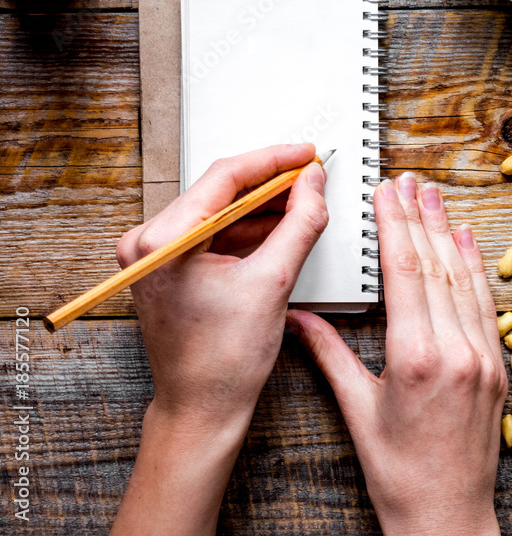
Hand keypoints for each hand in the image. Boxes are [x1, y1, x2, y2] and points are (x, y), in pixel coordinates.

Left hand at [112, 143, 328, 534]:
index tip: (306, 154)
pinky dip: (247, 228)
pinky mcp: (165, 267)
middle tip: (311, 176)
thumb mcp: (274, 282)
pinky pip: (212, 233)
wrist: (202, 408)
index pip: (224, 177)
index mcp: (163, 243)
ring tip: (303, 201)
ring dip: (261, 206)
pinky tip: (280, 226)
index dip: (274, 160)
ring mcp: (153, 256)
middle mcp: (147, 244)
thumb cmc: (223, 363)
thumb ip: (300, 223)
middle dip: (271, 183)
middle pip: (219, 191)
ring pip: (218, 211)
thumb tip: (314, 185)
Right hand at [288, 172, 506, 535]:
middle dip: (420, 218)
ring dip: (449, 234)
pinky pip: (486, 306)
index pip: (406, 272)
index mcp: (417, 358)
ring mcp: (484, 358)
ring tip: (437, 198)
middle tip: (410, 181)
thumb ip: (329, 356)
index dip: (395, 226)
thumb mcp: (356, 411)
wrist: (447, 516)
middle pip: (437, 267)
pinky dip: (475, 270)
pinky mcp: (498, 368)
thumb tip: (298, 318)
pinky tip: (468, 244)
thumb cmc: (400, 473)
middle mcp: (457, 352)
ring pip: (465, 280)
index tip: (387, 193)